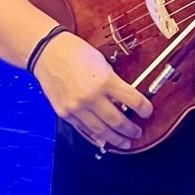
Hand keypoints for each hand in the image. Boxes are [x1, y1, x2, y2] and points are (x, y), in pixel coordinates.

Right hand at [34, 31, 152, 150]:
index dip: (144, 109)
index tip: (148, 112)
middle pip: (118, 121)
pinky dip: (96, 137)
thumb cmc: (74, 52)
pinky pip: (84, 130)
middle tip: (137, 132)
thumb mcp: (102, 62)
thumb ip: (113, 82)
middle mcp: (91, 97)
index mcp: (104, 80)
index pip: (132, 100)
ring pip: (101, 131)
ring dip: (116, 139)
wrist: (47, 52)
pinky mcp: (65, 113)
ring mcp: (77, 107)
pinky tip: (104, 141)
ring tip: (125, 143)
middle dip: (131, 129)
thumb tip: (123, 100)